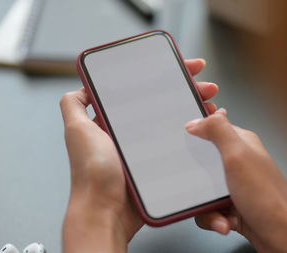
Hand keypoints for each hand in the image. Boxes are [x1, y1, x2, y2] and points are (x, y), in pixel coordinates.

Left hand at [60, 59, 218, 252]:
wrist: (105, 213)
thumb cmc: (91, 174)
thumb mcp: (77, 131)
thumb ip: (74, 106)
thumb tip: (80, 87)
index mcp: (117, 123)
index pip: (146, 92)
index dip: (167, 78)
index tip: (185, 69)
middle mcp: (134, 136)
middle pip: (167, 106)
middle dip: (189, 93)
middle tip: (207, 89)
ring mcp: (149, 152)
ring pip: (178, 126)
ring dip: (198, 114)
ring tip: (212, 108)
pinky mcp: (161, 168)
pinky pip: (182, 149)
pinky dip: (198, 139)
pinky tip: (209, 132)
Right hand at [186, 111, 286, 252]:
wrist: (284, 235)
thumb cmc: (270, 198)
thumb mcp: (238, 156)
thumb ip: (217, 131)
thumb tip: (196, 120)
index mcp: (240, 143)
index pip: (213, 126)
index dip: (198, 129)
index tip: (185, 138)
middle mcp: (238, 163)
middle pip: (200, 163)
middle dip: (196, 181)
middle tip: (203, 188)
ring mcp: (234, 186)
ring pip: (201, 191)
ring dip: (207, 206)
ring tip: (220, 212)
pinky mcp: (231, 206)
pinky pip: (208, 210)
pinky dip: (214, 219)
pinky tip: (226, 221)